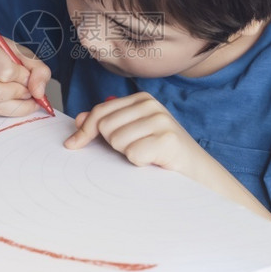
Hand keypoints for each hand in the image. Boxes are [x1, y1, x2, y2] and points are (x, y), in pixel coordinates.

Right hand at [0, 32, 51, 116]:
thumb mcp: (19, 51)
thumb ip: (37, 68)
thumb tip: (39, 92)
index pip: (6, 72)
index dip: (23, 77)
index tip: (27, 75)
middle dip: (19, 94)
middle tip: (27, 90)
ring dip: (14, 105)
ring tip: (22, 95)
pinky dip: (3, 108)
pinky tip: (7, 98)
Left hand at [63, 92, 209, 177]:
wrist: (197, 172)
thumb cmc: (162, 154)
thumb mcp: (132, 134)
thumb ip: (107, 124)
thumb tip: (79, 119)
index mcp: (140, 99)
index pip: (100, 112)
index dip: (84, 131)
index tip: (73, 145)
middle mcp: (151, 105)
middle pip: (105, 127)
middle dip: (113, 145)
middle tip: (135, 150)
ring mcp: (160, 120)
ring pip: (117, 141)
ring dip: (128, 155)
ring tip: (146, 155)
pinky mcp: (167, 139)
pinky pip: (133, 154)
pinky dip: (139, 163)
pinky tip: (154, 161)